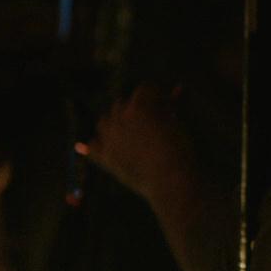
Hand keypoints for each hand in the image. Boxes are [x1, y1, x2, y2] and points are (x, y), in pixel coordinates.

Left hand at [76, 83, 192, 201]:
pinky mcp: (105, 157)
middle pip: (121, 103)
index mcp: (139, 107)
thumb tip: (177, 88)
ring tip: (127, 130)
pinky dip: (92, 145)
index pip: (144, 89)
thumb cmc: (179, 150)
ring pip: (104, 120)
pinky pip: (91, 146)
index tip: (163, 100)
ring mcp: (109, 138)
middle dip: (134, 107)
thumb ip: (171, 106)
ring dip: (114, 121)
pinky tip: (96, 145)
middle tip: (148, 118)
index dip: (155, 94)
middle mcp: (119, 118)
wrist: (170, 181)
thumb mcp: (177, 124)